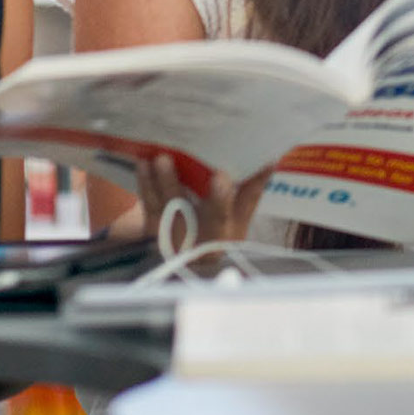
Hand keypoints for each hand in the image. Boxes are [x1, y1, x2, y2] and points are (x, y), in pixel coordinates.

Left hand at [134, 154, 270, 246]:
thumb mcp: (240, 216)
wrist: (187, 257)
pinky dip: (145, 183)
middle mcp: (196, 237)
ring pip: (165, 205)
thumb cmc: (219, 230)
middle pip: (189, 212)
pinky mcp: (152, 228)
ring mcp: (171, 233)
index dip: (222, 198)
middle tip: (172, 161)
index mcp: (223, 233)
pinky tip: (143, 164)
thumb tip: (270, 161)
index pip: (223, 215)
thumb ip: (252, 190)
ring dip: (161, 181)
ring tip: (158, 158)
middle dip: (179, 187)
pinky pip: (148, 203)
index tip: (221, 176)